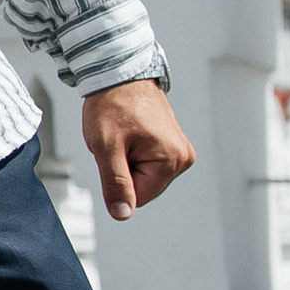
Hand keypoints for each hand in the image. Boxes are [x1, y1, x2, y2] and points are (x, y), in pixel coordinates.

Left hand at [83, 79, 194, 220]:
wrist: (118, 74)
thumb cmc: (112, 104)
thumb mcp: (106, 147)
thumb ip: (116, 183)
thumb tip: (122, 214)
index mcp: (172, 160)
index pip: (139, 197)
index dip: (118, 180)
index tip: (115, 151)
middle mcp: (183, 158)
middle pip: (144, 187)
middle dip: (124, 169)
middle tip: (118, 141)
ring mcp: (180, 151)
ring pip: (144, 176)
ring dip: (127, 161)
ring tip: (124, 135)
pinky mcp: (172, 145)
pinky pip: (147, 163)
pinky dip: (133, 153)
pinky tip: (131, 134)